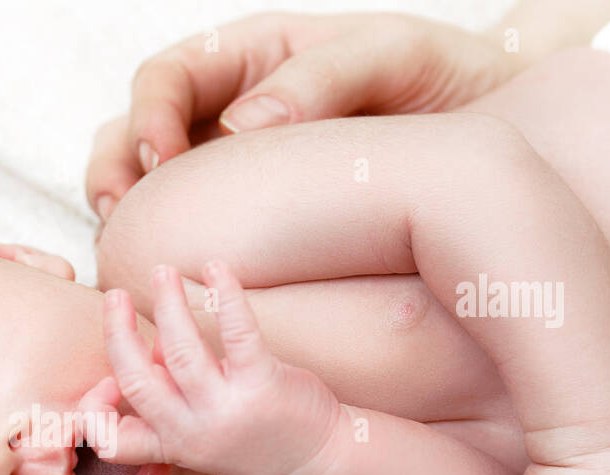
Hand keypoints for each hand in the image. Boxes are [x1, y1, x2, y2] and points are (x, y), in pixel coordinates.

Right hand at [81, 261, 340, 474]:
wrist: (312, 464)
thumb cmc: (250, 437)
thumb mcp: (198, 430)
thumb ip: (169, 392)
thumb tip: (152, 342)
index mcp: (171, 445)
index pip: (113, 441)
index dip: (93, 413)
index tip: (101, 382)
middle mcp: (192, 432)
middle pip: (137, 380)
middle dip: (117, 333)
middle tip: (114, 295)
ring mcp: (226, 410)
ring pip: (180, 351)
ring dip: (167, 304)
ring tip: (162, 271)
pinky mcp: (262, 385)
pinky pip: (237, 332)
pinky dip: (224, 295)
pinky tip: (216, 269)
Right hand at [87, 11, 519, 222]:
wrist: (496, 134)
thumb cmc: (445, 83)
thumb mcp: (395, 58)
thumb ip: (322, 79)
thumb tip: (241, 124)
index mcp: (254, 60)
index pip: (170, 77)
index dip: (150, 114)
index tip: (160, 158)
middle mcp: (228, 114)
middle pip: (134, 133)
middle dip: (113, 170)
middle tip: (118, 214)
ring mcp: (232, 172)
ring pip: (147, 188)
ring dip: (130, 218)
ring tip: (130, 252)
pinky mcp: (249, 224)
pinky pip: (191, 234)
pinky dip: (172, 254)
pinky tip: (180, 282)